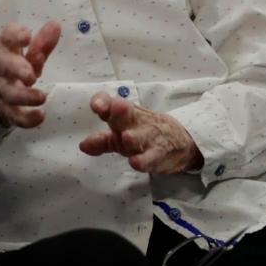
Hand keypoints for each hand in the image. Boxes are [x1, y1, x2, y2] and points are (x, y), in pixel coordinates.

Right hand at [0, 21, 61, 127]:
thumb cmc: (13, 68)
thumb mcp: (26, 55)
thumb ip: (41, 43)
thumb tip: (55, 25)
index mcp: (4, 49)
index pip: (5, 38)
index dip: (14, 35)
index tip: (27, 36)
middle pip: (2, 65)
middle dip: (16, 68)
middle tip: (31, 74)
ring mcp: (0, 91)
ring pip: (8, 93)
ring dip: (24, 96)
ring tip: (42, 97)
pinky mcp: (5, 111)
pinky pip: (13, 116)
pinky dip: (26, 119)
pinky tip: (40, 116)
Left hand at [79, 92, 201, 174]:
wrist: (182, 141)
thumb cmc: (145, 133)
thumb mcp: (124, 132)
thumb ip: (102, 140)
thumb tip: (83, 146)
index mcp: (125, 114)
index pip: (112, 104)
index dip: (103, 102)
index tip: (96, 105)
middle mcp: (136, 124)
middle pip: (126, 117)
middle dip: (120, 113)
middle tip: (115, 108)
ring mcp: (149, 138)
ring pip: (140, 137)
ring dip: (133, 137)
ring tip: (126, 138)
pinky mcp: (159, 154)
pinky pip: (151, 158)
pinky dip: (144, 161)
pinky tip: (136, 163)